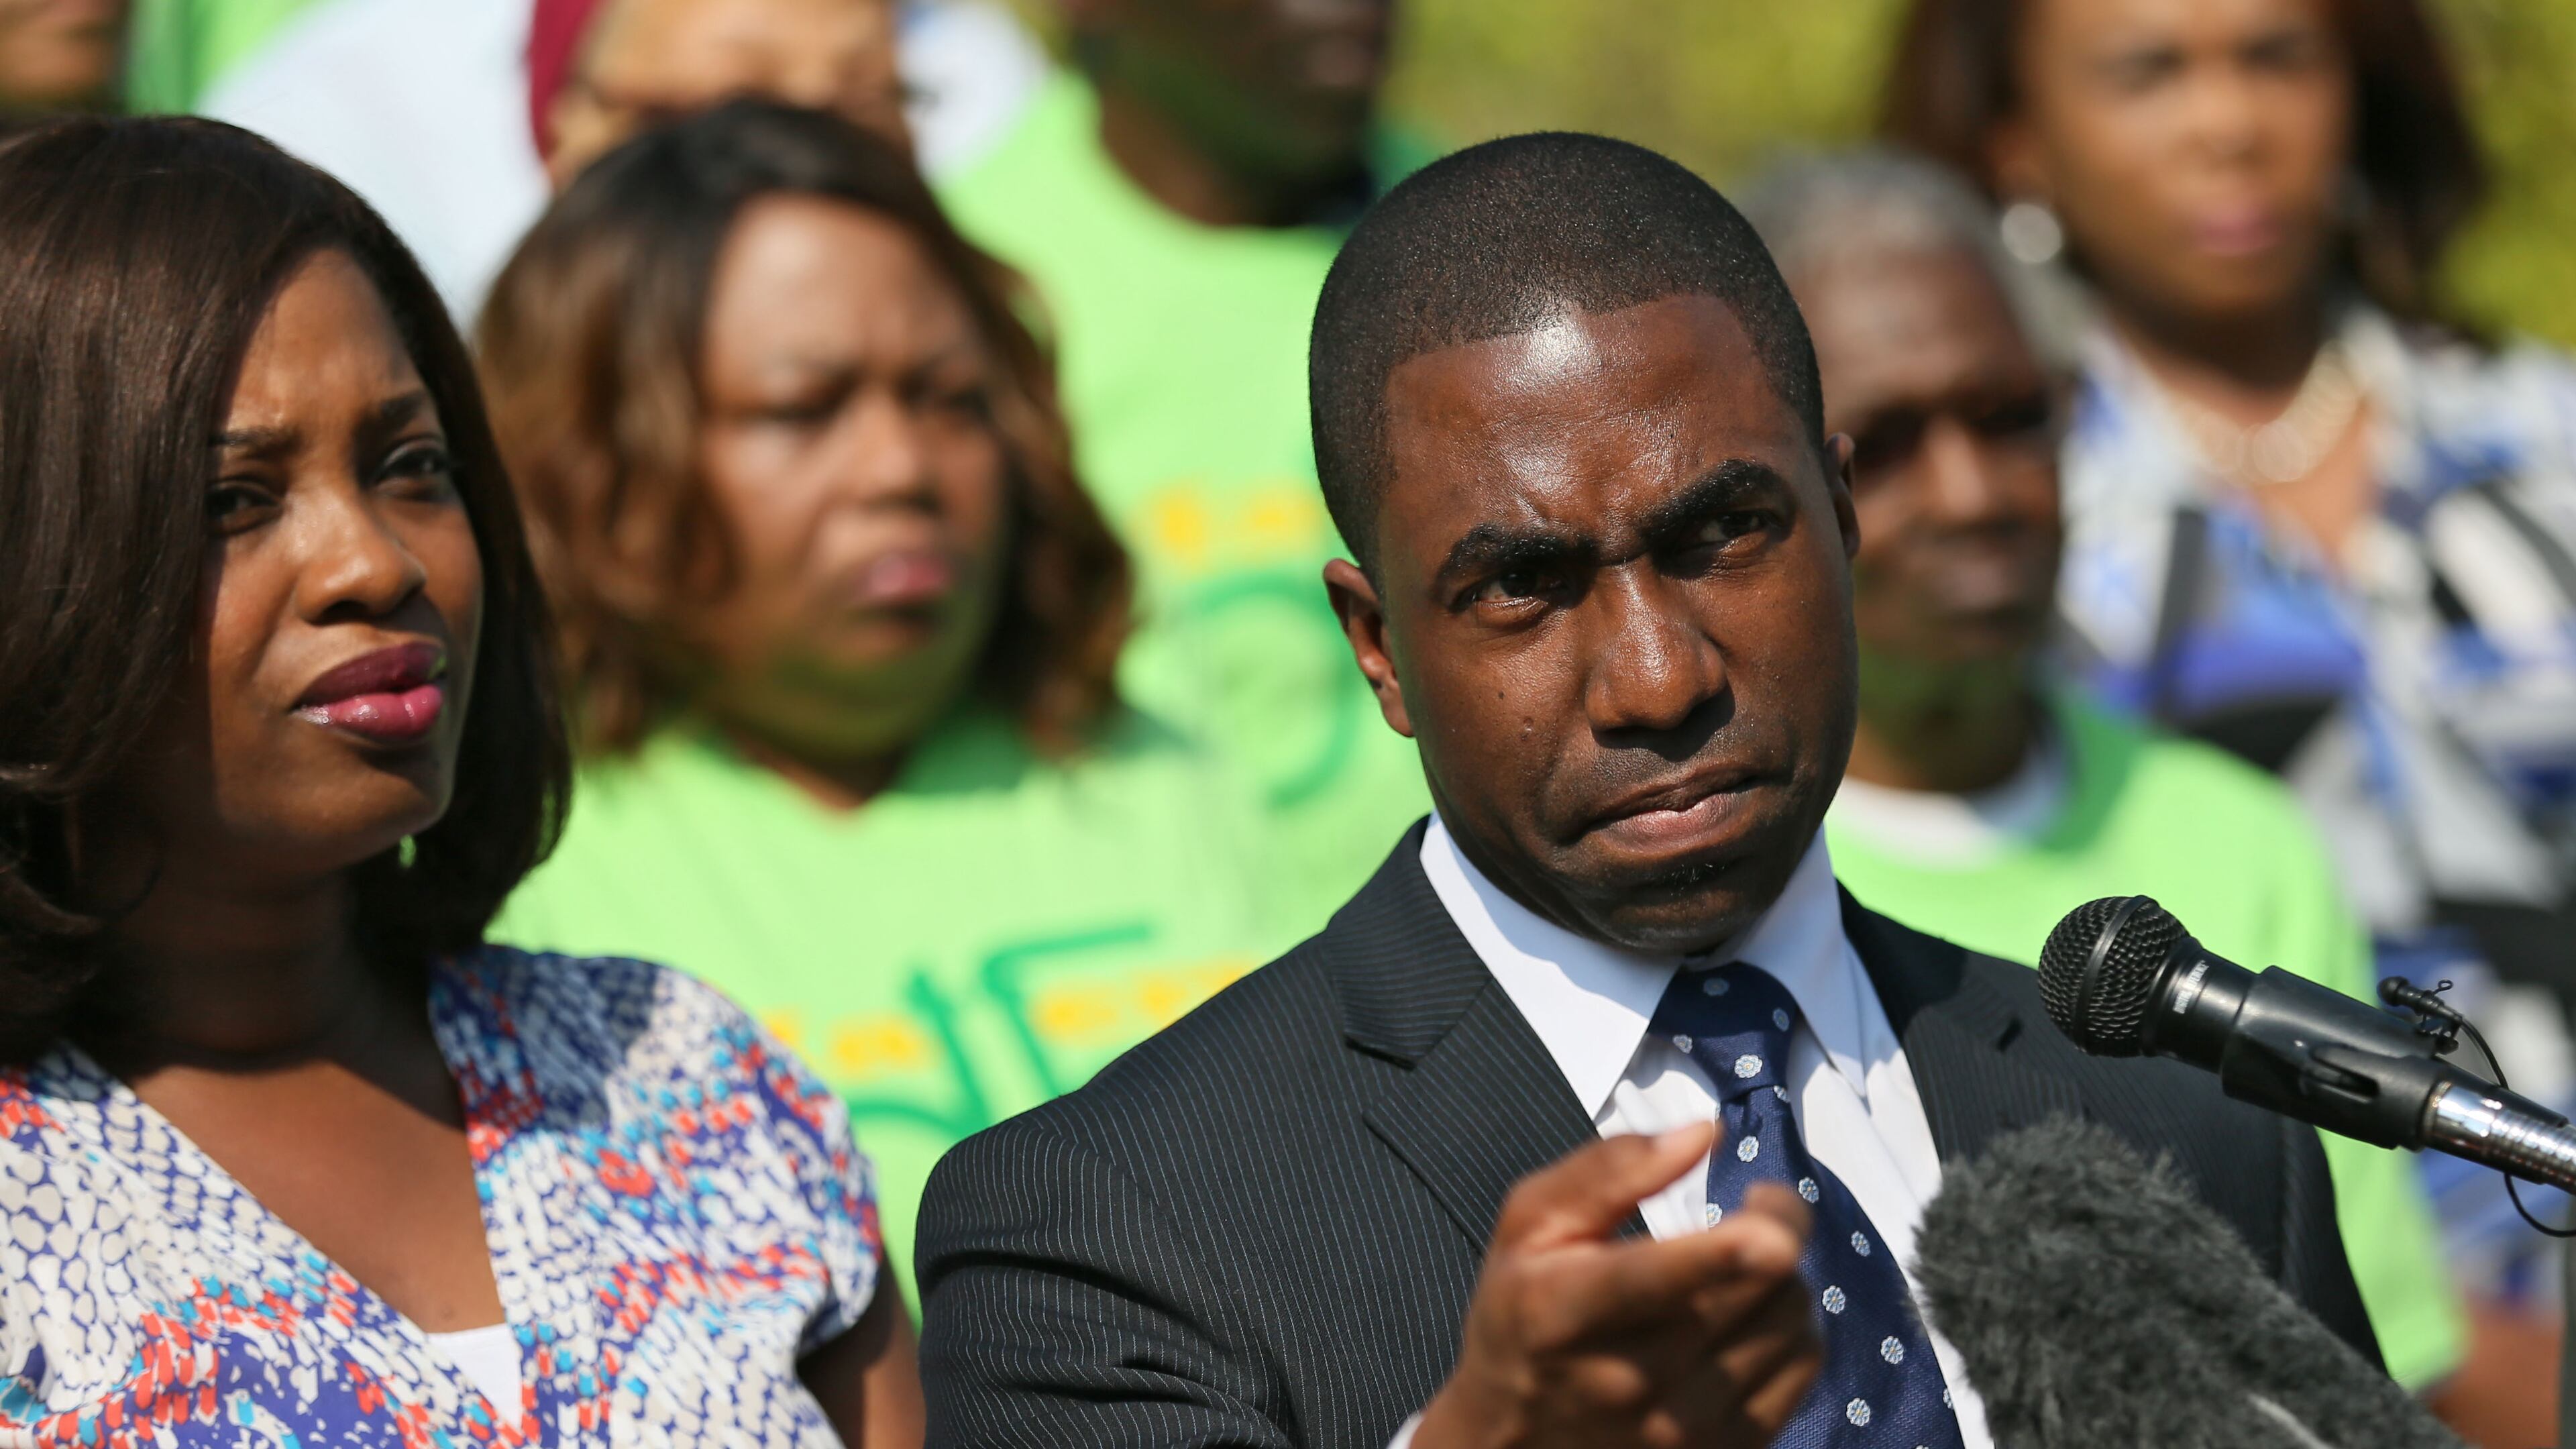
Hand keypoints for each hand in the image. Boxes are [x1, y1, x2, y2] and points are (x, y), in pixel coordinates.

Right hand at [1411, 1123, 1817, 1448]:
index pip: (1655, 1279)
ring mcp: (1680, 1428)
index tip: (1768, 1215)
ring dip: (1781, 1278)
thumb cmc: (1521, 1313)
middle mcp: (1628, 1379)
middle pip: (1755, 1286)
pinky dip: (1792, 1328)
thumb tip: (1704, 1134)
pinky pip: (1804, 1368)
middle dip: (1774, 1224)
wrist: (1512, 1439)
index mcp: (1566, 1309)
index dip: (1726, 1248)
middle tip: (1758, 1207)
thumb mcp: (1529, 1225)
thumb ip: (1606, 1170)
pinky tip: (1753, 1317)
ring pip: (1791, 1322)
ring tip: (1745, 1268)